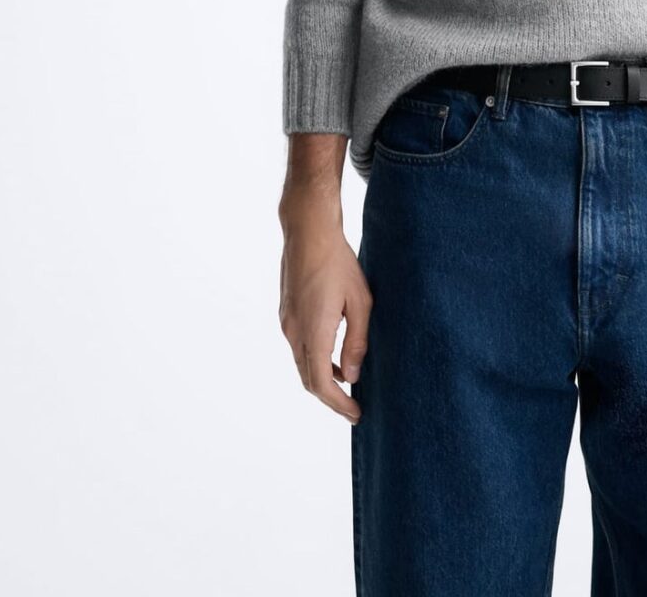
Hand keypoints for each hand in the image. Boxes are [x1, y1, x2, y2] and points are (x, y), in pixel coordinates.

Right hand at [279, 209, 371, 423]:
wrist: (308, 231)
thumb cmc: (339, 262)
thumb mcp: (360, 302)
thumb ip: (356, 342)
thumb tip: (351, 376)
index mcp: (313, 331)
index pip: (321, 383)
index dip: (338, 404)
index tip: (356, 414)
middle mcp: (294, 331)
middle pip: (308, 379)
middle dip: (330, 397)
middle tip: (353, 408)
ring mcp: (287, 321)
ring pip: (302, 363)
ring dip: (322, 378)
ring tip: (347, 383)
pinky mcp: (286, 312)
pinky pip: (299, 347)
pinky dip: (315, 360)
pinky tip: (334, 356)